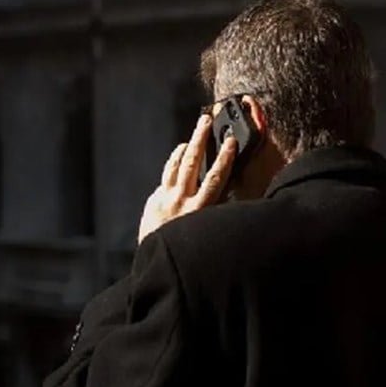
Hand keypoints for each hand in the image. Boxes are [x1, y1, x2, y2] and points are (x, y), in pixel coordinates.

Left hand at [137, 115, 237, 244]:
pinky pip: (166, 176)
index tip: (231, 141)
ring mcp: (165, 199)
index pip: (215, 178)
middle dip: (200, 139)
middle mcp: (181, 201)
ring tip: (194, 132)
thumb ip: (215, 211)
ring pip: (176, 166)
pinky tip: (180, 154)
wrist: (156, 267)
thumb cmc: (189, 251)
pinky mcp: (154, 201)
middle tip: (206, 119)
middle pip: (191, 163)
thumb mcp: (206, 231)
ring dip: (186, 146)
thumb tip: (227, 192)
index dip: (224, 157)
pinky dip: (174, 163)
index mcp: (199, 211)